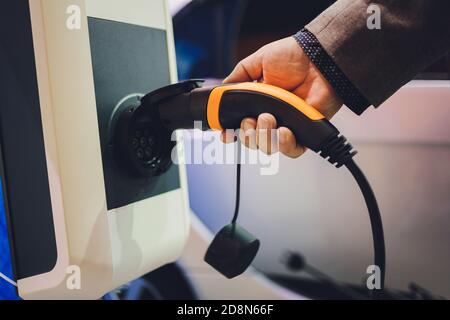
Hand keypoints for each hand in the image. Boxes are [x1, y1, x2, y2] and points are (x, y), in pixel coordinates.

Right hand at [222, 37, 341, 157]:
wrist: (318, 58)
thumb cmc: (291, 57)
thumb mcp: (255, 62)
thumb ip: (237, 79)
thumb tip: (221, 92)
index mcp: (255, 104)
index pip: (239, 125)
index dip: (230, 133)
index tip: (226, 134)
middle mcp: (270, 117)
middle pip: (251, 141)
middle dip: (247, 134)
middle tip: (252, 119)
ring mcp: (286, 126)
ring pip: (268, 147)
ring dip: (264, 137)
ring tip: (270, 118)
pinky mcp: (304, 132)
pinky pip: (292, 150)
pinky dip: (285, 145)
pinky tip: (284, 131)